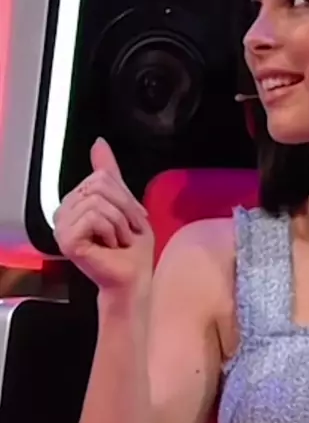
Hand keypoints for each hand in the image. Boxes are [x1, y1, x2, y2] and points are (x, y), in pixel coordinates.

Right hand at [53, 138, 154, 294]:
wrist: (134, 279)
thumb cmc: (132, 249)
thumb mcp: (125, 203)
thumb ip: (110, 174)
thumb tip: (99, 144)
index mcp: (74, 202)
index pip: (100, 176)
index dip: (124, 196)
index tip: (130, 220)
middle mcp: (63, 212)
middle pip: (99, 184)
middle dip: (124, 208)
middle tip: (126, 231)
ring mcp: (62, 227)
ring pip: (98, 201)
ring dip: (120, 223)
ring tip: (118, 240)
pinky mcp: (66, 240)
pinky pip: (95, 216)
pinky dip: (112, 231)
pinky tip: (110, 246)